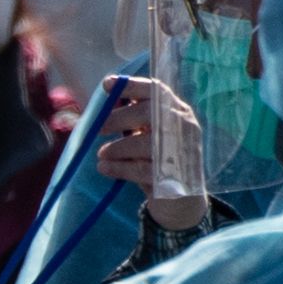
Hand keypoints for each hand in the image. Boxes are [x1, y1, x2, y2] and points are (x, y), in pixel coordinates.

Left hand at [101, 78, 213, 228]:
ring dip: (117, 148)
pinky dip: (118, 168)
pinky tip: (104, 168)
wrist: (180, 199)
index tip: (106, 84)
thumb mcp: (148, 134)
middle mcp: (184, 127)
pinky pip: (140, 168)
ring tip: (102, 154)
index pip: (157, 91)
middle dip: (119, 118)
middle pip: (150, 113)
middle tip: (97, 128)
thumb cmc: (158, 158)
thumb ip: (132, 117)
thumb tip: (106, 101)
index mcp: (177, 111)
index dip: (131, 85)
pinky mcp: (174, 176)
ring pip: (145, 143)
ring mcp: (182, 151)